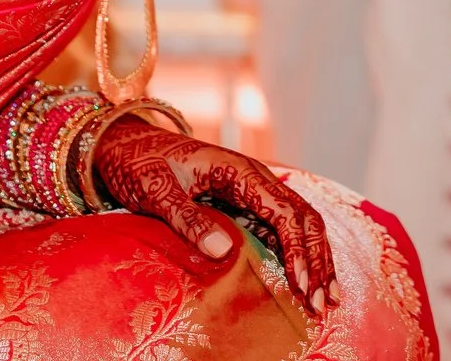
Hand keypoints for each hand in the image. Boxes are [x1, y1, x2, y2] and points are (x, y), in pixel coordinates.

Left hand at [94, 118, 336, 316]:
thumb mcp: (156, 191)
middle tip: (323, 304)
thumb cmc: (140, 164)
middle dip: (318, 261)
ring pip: (298, 226)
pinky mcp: (244, 207)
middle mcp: (256, 181)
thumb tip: (225, 251)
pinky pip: (280, 232)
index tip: (303, 285)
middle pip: (303, 219)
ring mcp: (253, 194)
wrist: (126, 147)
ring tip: (323, 300)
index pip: (286, 212)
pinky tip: (301, 282)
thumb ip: (188, 219)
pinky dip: (296, 257)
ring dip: (314, 261)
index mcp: (241, 172)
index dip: (299, 250)